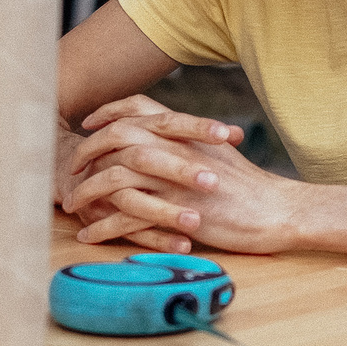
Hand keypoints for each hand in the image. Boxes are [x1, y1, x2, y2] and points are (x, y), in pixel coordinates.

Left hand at [62, 96, 328, 252]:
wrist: (275, 210)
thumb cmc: (249, 186)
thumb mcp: (217, 152)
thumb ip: (187, 142)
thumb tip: (164, 141)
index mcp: (184, 132)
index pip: (137, 109)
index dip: (108, 113)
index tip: (90, 124)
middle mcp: (174, 149)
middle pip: (115, 140)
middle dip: (86, 153)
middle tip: (72, 167)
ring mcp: (173, 181)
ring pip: (113, 180)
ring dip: (86, 193)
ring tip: (71, 205)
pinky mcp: (174, 212)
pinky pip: (124, 218)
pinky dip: (102, 227)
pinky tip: (89, 236)